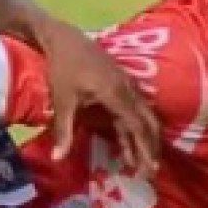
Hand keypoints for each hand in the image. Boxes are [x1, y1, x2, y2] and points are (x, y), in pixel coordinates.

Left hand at [36, 20, 159, 174]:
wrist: (63, 37)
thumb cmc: (62, 67)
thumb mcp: (62, 100)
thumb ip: (64, 130)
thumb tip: (57, 158)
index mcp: (115, 93)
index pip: (137, 125)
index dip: (144, 147)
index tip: (148, 167)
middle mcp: (127, 88)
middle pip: (147, 121)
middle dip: (150, 146)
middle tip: (150, 170)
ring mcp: (126, 83)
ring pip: (142, 114)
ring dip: (143, 137)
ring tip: (139, 161)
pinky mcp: (121, 81)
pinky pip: (134, 106)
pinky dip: (134, 125)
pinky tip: (128, 139)